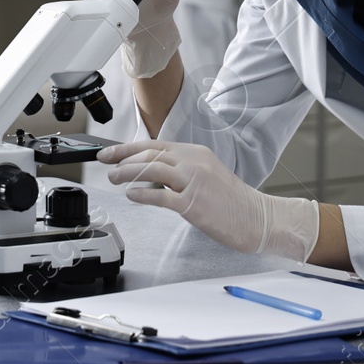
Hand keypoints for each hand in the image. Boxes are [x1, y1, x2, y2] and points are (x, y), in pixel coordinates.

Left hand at [98, 140, 319, 259]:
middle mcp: (194, 163)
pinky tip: (132, 195)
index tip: (110, 153)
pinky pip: (162, 196)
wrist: (258, 218)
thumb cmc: (231, 201)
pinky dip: (143, 194)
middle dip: (122, 158)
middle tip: (105, 164)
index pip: (154, 145)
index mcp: (195, 153)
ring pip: (152, 170)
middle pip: (149, 154)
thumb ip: (180, 169)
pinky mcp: (195, 204)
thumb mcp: (205, 174)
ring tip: (114, 178)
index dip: (127, 148)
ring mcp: (194, 182)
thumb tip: (149, 171)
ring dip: (128, 173)